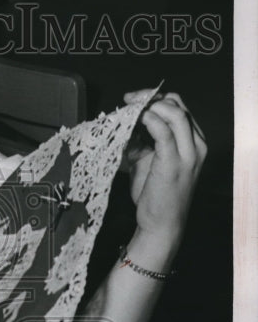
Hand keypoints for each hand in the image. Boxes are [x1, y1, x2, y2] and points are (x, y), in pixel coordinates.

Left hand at [123, 91, 206, 244]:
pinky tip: (134, 119)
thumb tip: (124, 126)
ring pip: (175, 113)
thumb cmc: (154, 196)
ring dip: (149, 105)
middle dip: (152, 96)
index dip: (157, 98)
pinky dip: (148, 120)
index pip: (180, 108)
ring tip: (129, 107)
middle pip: (178, 105)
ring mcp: (188, 154)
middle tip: (129, 99)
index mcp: (194, 143)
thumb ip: (141, 143)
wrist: (161, 225)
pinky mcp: (174, 163)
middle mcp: (196, 145)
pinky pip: (163, 131)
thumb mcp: (148, 163)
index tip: (134, 99)